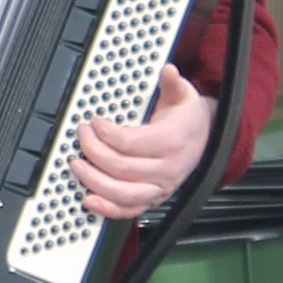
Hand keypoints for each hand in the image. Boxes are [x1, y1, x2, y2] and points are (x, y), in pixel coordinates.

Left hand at [73, 71, 216, 220]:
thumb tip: (168, 71)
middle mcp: (166, 169)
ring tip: (76, 164)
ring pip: (122, 192)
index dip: (105, 133)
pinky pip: (129, 211)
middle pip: (120, 167)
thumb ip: (172, 83)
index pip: (129, 143)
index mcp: (171, 142)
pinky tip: (89, 200)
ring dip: (94, 180)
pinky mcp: (153, 199)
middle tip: (81, 136)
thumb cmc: (188, 119)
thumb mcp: (184, 95)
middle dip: (93, 151)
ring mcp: (159, 188)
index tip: (93, 121)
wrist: (206, 140)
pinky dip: (107, 209)